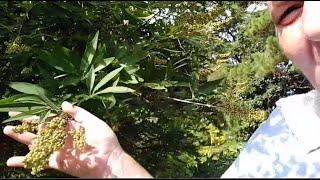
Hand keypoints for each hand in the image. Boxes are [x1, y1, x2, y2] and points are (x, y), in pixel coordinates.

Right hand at [3, 101, 125, 177]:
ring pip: (36, 143)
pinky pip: (39, 161)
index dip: (39, 112)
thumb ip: (79, 114)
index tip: (26, 107)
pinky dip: (25, 162)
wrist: (108, 162)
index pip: (51, 117)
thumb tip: (64, 104)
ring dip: (21, 138)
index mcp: (70, 126)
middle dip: (26, 123)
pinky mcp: (57, 162)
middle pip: (40, 128)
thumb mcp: (94, 123)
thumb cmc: (105, 141)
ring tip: (7, 131)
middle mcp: (62, 136)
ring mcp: (58, 149)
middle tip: (11, 116)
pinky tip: (11, 161)